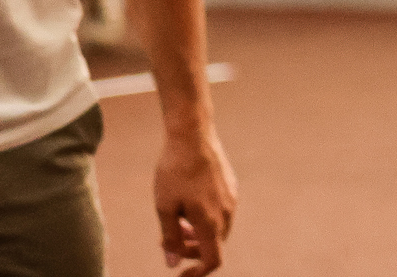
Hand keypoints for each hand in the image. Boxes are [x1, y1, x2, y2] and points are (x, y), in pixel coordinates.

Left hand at [152, 124, 236, 273]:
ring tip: (178, 223)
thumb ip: (171, 238)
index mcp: (210, 221)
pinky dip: (206, 218)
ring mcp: (231, 197)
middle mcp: (226, 212)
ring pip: (219, 228)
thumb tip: (172, 263)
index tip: (182, 273)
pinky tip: (189, 204)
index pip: (212, 260)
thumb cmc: (174, 170)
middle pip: (215, 245)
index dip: (198, 272)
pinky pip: (222, 211)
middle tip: (170, 243)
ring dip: (200, 234)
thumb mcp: (165, 207)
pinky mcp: (231, 185)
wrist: (192, 134)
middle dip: (194, 250)